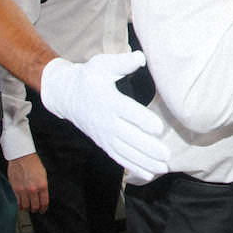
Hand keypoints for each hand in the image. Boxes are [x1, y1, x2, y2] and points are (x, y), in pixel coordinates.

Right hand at [8, 153, 48, 213]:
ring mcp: (24, 191)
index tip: (43, 210)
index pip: (44, 202)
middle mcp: (33, 190)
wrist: (22, 158)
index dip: (44, 208)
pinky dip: (20, 206)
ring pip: (26, 206)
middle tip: (35, 210)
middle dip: (36, 210)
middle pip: (35, 206)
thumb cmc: (34, 164)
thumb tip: (41, 196)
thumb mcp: (43, 175)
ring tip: (28, 208)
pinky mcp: (15, 190)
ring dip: (27, 209)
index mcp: (43, 185)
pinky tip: (22, 205)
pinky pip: (18, 202)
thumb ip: (43, 187)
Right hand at [39, 51, 168, 180]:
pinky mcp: (104, 143)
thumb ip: (121, 63)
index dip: (143, 121)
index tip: (159, 128)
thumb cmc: (88, 77)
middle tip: (166, 155)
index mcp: (109, 101)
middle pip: (130, 137)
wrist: (65, 95)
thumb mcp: (101, 65)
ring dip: (145, 161)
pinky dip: (133, 166)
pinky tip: (149, 174)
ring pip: (126, 151)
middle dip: (148, 147)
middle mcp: (107, 121)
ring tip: (163, 167)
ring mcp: (105, 135)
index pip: (128, 113)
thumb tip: (141, 57)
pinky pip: (119, 157)